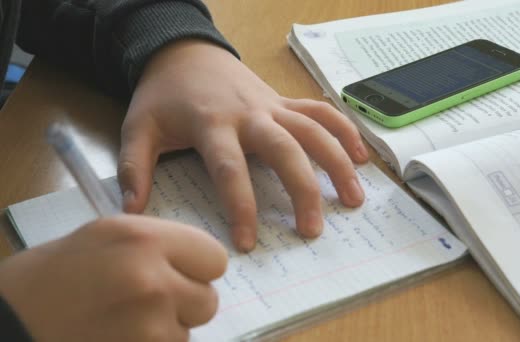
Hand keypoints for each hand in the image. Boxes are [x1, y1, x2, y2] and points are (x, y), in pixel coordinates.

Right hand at [0, 215, 226, 341]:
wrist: (10, 321)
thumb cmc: (50, 276)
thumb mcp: (105, 237)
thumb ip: (157, 246)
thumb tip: (196, 263)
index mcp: (143, 239)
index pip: (214, 259)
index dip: (199, 269)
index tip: (181, 273)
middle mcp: (152, 280)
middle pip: (208, 300)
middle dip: (185, 304)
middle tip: (149, 302)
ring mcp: (148, 325)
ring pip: (188, 332)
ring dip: (165, 330)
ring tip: (124, 321)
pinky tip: (119, 336)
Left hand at [118, 40, 368, 251]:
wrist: (184, 52)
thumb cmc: (163, 95)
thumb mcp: (138, 127)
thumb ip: (134, 167)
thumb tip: (134, 212)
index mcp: (212, 125)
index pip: (229, 169)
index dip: (241, 206)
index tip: (249, 242)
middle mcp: (250, 114)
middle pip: (285, 150)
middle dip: (303, 190)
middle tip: (312, 229)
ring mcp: (272, 105)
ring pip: (313, 130)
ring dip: (337, 162)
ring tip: (354, 199)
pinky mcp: (284, 100)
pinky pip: (321, 112)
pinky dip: (344, 130)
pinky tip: (361, 157)